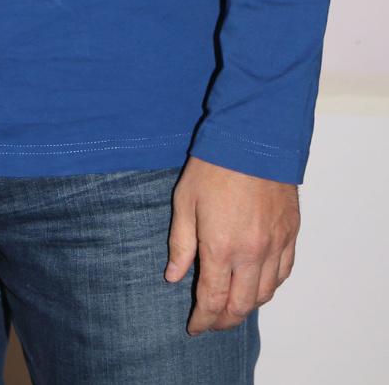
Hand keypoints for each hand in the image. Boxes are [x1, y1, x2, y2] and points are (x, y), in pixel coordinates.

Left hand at [166, 157, 299, 332]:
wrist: (252, 138)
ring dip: (248, 306)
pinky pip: (284, 272)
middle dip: (225, 320)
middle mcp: (252, 254)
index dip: (203, 319)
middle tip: (212, 322)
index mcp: (221, 248)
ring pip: (265, 293)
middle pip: (241, 305)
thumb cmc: (213, 166)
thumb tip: (174, 277)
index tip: (194, 327)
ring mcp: (275, 245)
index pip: (213, 300)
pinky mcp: (291, 233)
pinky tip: (259, 283)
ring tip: (233, 306)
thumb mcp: (185, 202)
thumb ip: (180, 244)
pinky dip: (271, 286)